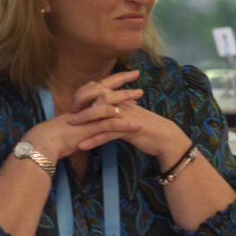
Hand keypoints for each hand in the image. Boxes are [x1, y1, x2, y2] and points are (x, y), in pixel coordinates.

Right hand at [25, 71, 143, 160]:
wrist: (44, 143)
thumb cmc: (56, 135)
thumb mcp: (72, 121)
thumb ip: (83, 113)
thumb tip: (91, 109)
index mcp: (81, 102)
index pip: (98, 85)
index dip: (112, 79)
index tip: (125, 74)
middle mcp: (84, 105)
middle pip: (105, 87)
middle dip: (121, 78)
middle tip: (137, 72)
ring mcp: (87, 116)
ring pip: (109, 102)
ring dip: (126, 97)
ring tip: (141, 94)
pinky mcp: (90, 129)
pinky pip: (110, 125)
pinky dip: (125, 125)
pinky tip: (137, 125)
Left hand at [65, 70, 187, 159]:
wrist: (165, 138)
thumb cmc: (148, 127)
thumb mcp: (132, 114)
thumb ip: (122, 107)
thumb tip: (111, 104)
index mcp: (124, 99)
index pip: (101, 90)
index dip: (86, 94)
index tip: (74, 103)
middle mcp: (124, 104)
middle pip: (98, 99)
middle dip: (82, 104)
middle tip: (69, 113)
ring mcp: (126, 116)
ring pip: (102, 115)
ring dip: (85, 120)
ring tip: (72, 127)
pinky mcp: (129, 130)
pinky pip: (108, 134)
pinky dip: (94, 139)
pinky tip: (83, 146)